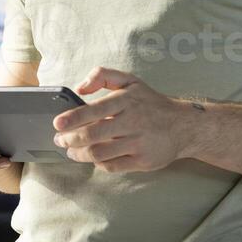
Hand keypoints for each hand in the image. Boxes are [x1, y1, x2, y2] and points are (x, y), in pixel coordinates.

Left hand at [52, 66, 191, 171]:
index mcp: (127, 101)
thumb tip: (80, 88)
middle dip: (70, 140)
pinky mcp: (142, 161)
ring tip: (71, 151)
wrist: (184, 126)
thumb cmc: (150, 103)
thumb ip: (103, 76)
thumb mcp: (130, 81)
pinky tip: (93, 158)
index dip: (73, 118)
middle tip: (60, 140)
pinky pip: (112, 166)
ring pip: (99, 154)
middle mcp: (133, 122)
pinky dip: (98, 164)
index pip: (95, 110)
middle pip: (92, 135)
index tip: (58, 124)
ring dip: (79, 154)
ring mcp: (138, 144)